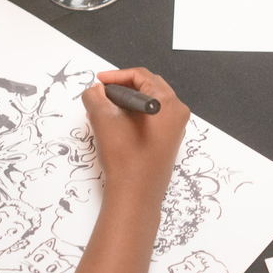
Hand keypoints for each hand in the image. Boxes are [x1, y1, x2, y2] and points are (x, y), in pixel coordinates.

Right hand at [84, 69, 189, 207]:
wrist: (136, 196)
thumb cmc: (125, 159)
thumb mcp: (104, 121)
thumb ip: (96, 97)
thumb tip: (95, 90)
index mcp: (167, 103)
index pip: (142, 76)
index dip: (117, 76)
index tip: (99, 82)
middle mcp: (176, 113)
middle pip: (148, 87)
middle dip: (121, 88)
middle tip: (101, 94)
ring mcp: (175, 128)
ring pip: (148, 103)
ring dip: (124, 103)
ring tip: (102, 110)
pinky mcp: (168, 140)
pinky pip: (151, 118)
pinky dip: (132, 116)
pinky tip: (113, 123)